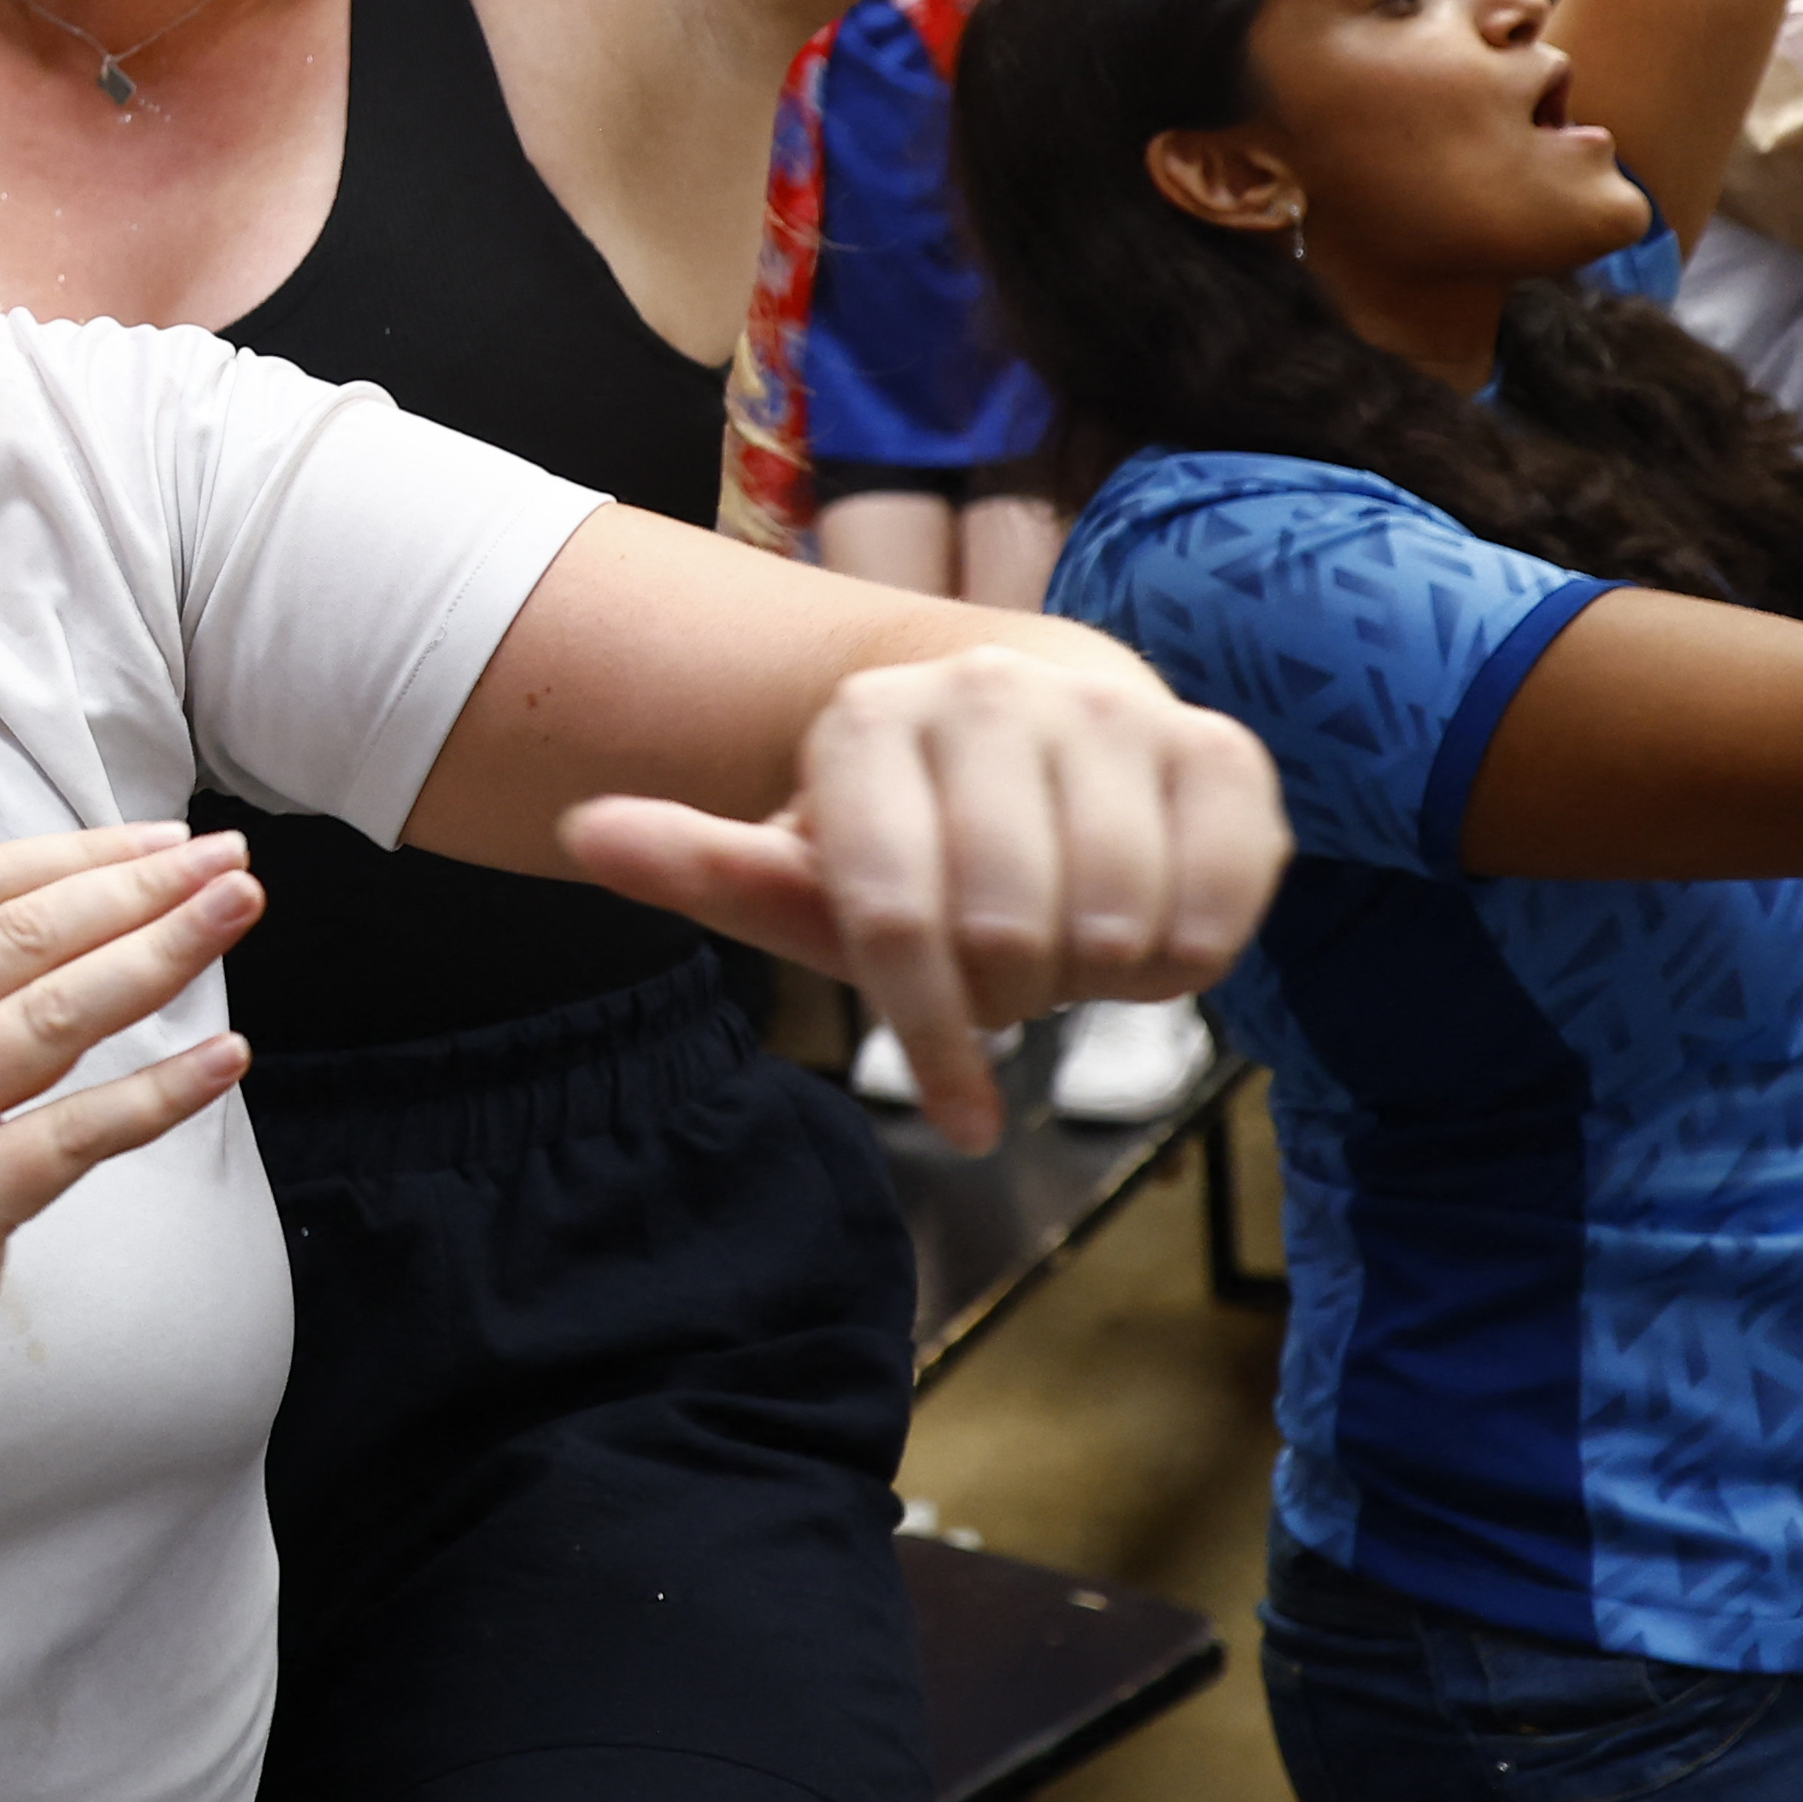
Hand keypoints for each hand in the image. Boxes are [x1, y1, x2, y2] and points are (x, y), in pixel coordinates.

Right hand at [0, 826, 259, 1529]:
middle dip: (136, 890)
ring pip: (53, 1018)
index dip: (74, 854)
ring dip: (159, 958)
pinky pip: (75, 1134)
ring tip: (236, 917)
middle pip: (19, 938)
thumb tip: (85, 925)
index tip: (164, 841)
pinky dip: (159, 1093)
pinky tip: (226, 1059)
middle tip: (229, 864)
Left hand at [565, 635, 1281, 1153]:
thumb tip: (584, 830)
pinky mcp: (1218, 746)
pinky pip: (1217, 914)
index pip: (892, 920)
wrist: (1039, 735)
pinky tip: (1143, 925)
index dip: (927, 1036)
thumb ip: (698, 863)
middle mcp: (985, 688)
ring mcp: (1106, 708)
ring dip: (1096, 982)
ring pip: (1116, 931)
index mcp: (864, 719)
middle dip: (1009, 1000)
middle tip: (1004, 978)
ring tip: (1064, 939)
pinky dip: (1186, 961)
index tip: (954, 1112)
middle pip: (1008, 937)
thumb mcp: (800, 871)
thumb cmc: (906, 836)